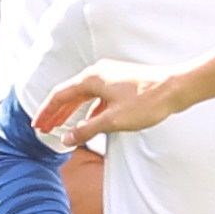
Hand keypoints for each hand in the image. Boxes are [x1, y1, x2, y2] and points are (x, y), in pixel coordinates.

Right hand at [33, 60, 183, 151]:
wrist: (176, 88)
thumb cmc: (147, 101)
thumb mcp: (112, 121)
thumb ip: (87, 130)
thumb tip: (67, 139)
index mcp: (91, 79)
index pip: (60, 95)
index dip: (47, 112)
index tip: (37, 125)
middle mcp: (98, 74)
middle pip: (70, 95)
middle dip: (56, 112)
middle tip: (44, 128)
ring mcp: (111, 77)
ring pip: (85, 96)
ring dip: (73, 112)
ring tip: (63, 127)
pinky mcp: (123, 83)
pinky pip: (98, 97)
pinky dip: (90, 110)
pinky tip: (91, 122)